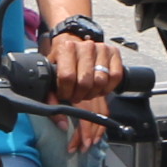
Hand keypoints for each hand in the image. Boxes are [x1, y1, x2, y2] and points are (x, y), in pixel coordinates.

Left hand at [49, 30, 122, 155]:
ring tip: (87, 91)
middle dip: (80, 95)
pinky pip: (115, 77)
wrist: (74, 43)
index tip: (65, 95)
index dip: (66, 92)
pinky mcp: (114, 52)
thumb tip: (62, 124)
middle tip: (76, 95)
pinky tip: (99, 87)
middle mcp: (85, 46)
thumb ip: (51, 97)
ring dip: (94, 93)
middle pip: (85, 82)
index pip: (67, 77)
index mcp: (66, 48)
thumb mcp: (51, 73)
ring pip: (101, 81)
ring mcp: (101, 48)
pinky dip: (108, 87)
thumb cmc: (62, 60)